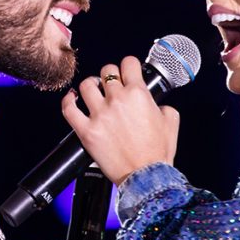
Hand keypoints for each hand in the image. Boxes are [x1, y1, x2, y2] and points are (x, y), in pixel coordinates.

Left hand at [62, 56, 180, 184]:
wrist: (146, 176)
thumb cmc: (157, 153)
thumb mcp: (171, 121)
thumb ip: (162, 105)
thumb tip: (154, 103)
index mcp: (138, 94)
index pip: (128, 63)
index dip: (128, 65)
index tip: (127, 70)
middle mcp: (117, 100)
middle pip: (106, 71)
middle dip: (110, 75)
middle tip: (111, 84)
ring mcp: (99, 115)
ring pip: (86, 85)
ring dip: (90, 84)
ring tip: (93, 90)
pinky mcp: (86, 131)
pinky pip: (69, 109)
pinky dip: (68, 101)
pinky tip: (72, 99)